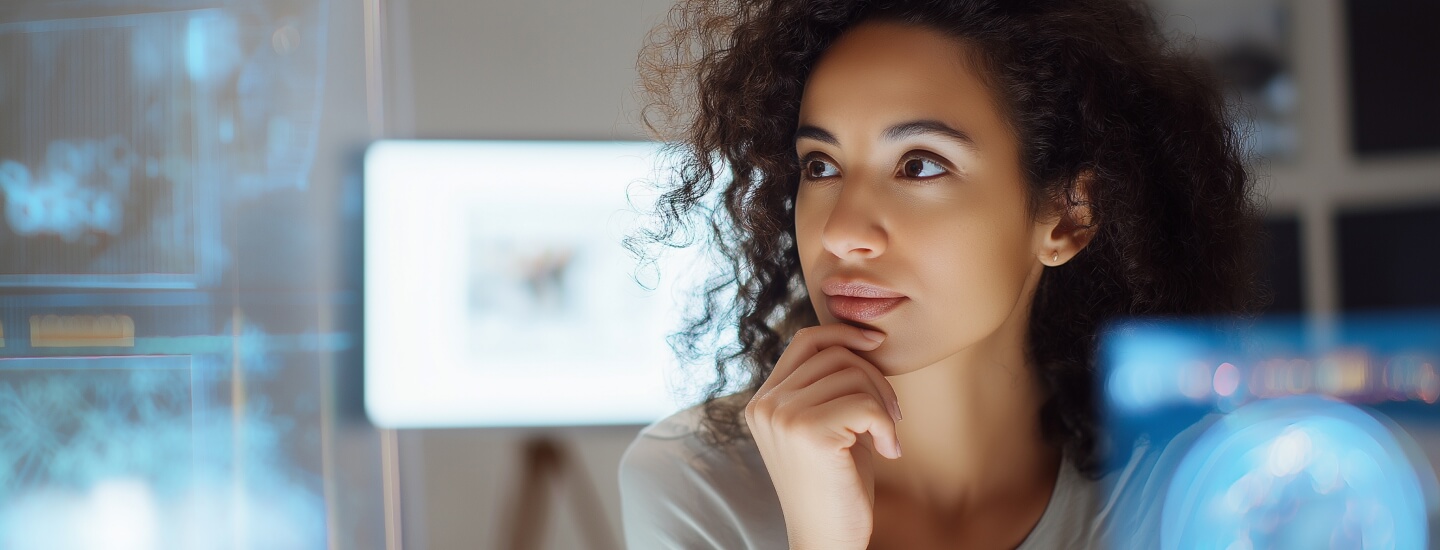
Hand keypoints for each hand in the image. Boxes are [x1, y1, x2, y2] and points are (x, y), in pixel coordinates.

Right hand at [744, 323, 902, 549]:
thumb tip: (858, 337)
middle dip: (874, 378)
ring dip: (883, 403)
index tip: (877, 342)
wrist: (827, 538)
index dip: (844, 333)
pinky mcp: (809, 432)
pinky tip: (889, 451)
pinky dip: (887, 425)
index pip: (805, 341)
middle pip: (834, 354)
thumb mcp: (824, 426)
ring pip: (852, 374)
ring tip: (886, 438)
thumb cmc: (836, 485)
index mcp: (763, 401)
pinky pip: (865, 403)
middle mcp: (766, 404)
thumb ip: (824, 386)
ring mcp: (783, 416)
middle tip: (891, 416)